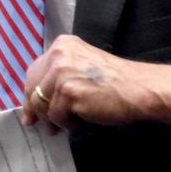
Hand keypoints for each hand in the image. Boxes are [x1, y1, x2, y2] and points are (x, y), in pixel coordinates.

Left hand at [20, 35, 170, 131]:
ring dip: (55, 119)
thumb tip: (36, 102)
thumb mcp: (82, 68)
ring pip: (42, 104)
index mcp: (62, 45)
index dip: (31, 92)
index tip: (31, 111)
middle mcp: (58, 54)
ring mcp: (61, 72)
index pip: (34, 71)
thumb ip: (59, 76)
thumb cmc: (115, 83)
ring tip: (70, 123)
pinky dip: (68, 123)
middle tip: (45, 126)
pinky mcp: (68, 91)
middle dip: (37, 110)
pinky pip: (56, 116)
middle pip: (33, 88)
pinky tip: (82, 121)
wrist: (139, 89)